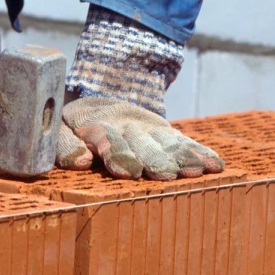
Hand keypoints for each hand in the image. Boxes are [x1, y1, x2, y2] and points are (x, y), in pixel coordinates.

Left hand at [56, 96, 224, 179]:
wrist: (96, 100)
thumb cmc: (71, 127)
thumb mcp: (58, 131)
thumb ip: (64, 146)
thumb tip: (82, 161)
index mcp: (95, 125)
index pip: (107, 139)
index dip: (118, 153)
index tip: (127, 171)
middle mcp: (126, 125)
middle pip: (141, 142)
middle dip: (153, 158)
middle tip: (165, 174)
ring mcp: (148, 127)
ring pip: (166, 142)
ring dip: (181, 157)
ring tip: (195, 172)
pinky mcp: (164, 131)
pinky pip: (183, 141)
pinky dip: (199, 152)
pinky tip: (215, 165)